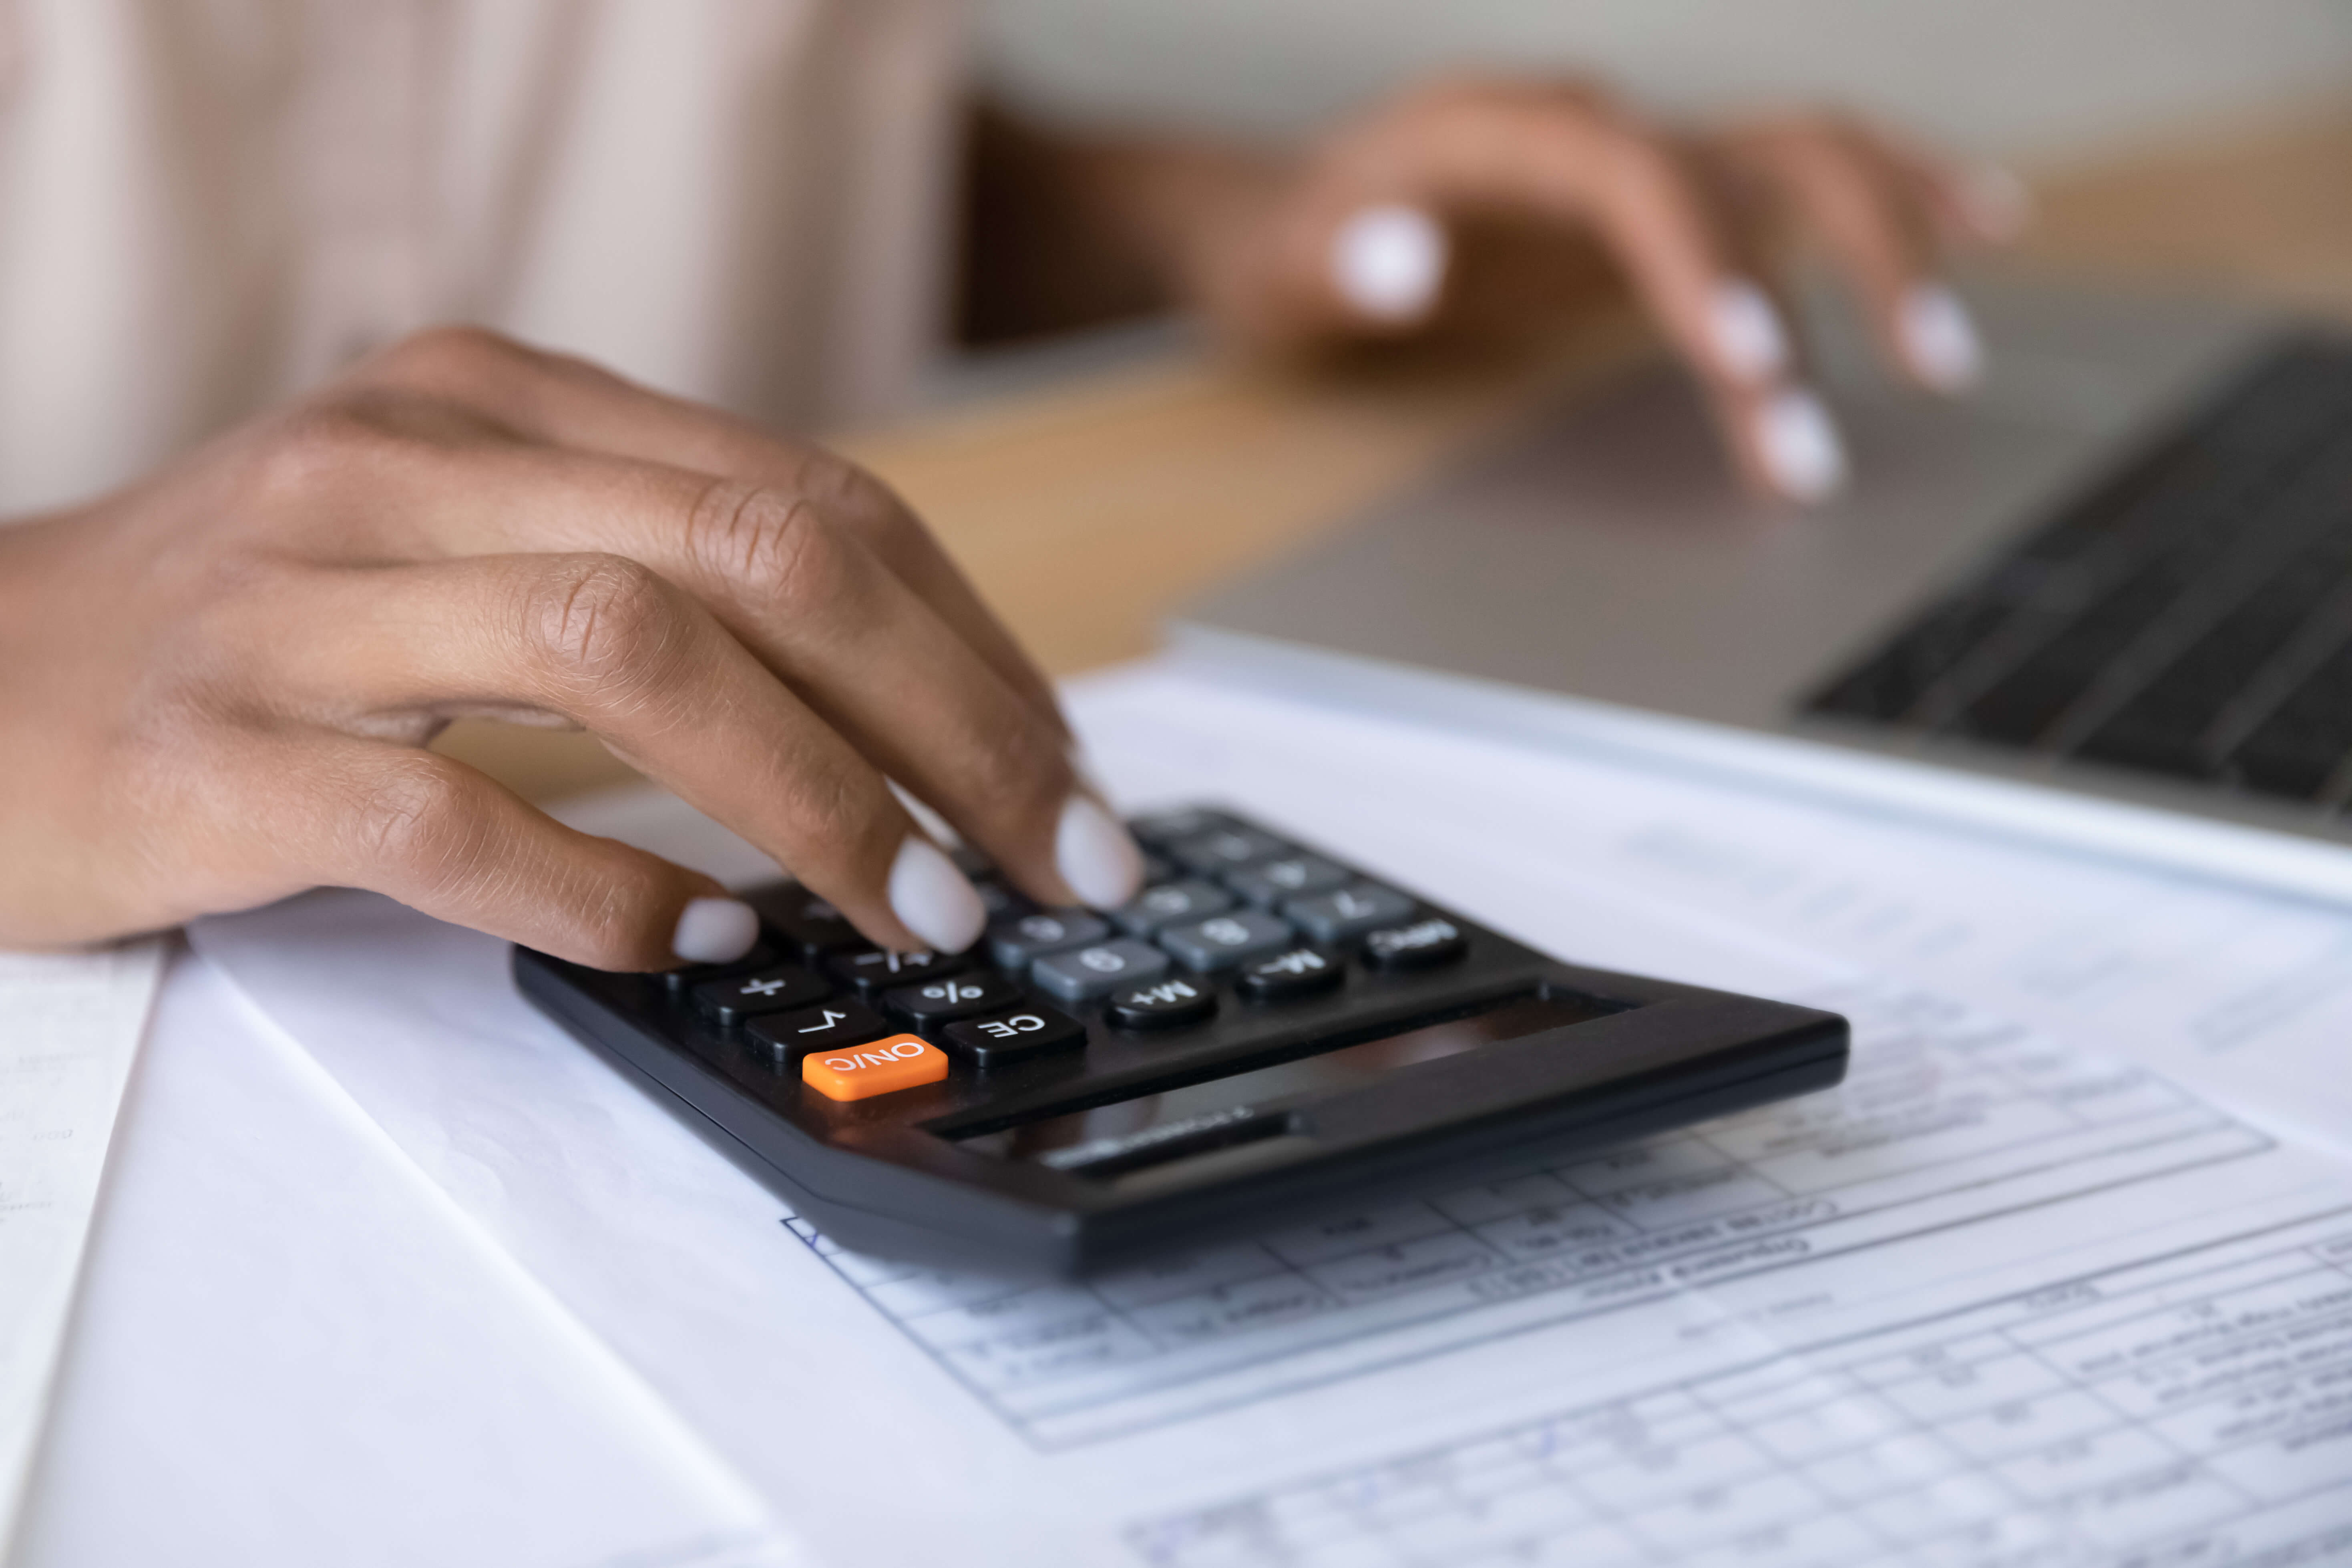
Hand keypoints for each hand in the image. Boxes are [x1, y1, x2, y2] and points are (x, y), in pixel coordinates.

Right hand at [0, 329, 1143, 965]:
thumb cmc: (253, 634)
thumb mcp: (467, 549)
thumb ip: (660, 584)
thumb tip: (900, 715)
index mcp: (500, 405)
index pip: (811, 501)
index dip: (970, 648)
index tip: (1067, 778)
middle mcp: (413, 466)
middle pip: (760, 553)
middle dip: (949, 718)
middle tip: (1057, 860)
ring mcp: (303, 600)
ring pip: (625, 650)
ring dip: (815, 795)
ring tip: (924, 909)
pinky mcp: (215, 751)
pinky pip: (445, 812)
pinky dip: (598, 884)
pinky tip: (700, 938)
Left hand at [1193, 76, 2026, 500]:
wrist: (1288, 219)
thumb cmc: (1288, 252)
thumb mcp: (1283, 267)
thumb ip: (1342, 262)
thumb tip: (1409, 260)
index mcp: (1503, 133)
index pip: (1636, 179)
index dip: (1707, 263)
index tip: (1756, 365)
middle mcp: (1592, 129)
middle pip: (1751, 160)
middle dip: (1830, 272)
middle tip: (1865, 404)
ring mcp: (1637, 161)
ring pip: (1802, 165)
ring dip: (1885, 248)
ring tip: (1941, 361)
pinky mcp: (1663, 206)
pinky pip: (1790, 190)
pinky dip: (1884, 209)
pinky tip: (1975, 236)